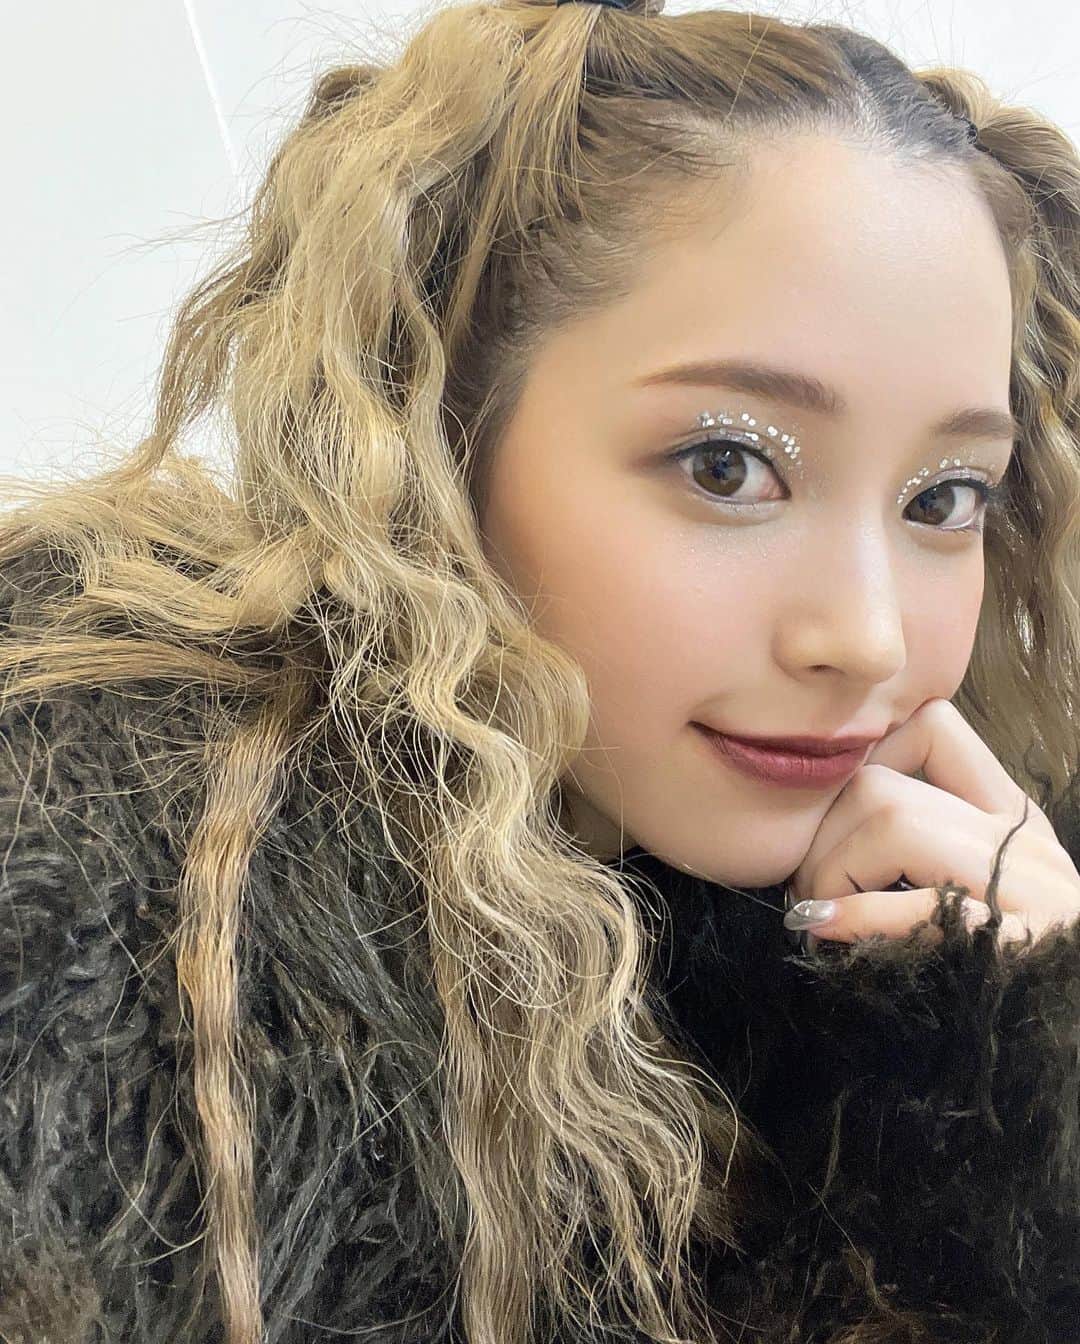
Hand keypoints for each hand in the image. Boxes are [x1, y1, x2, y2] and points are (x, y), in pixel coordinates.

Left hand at [784, 698, 1079, 951]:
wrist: (1068, 1054)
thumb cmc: (1013, 980)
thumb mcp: (980, 892)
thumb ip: (925, 843)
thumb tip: (821, 827)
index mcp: (1014, 822)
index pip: (933, 728)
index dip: (865, 758)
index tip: (832, 818)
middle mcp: (1025, 846)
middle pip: (883, 786)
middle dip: (821, 835)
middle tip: (807, 889)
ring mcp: (1029, 893)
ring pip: (893, 820)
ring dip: (831, 871)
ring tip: (822, 915)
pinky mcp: (1020, 948)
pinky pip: (922, 906)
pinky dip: (858, 914)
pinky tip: (826, 929)